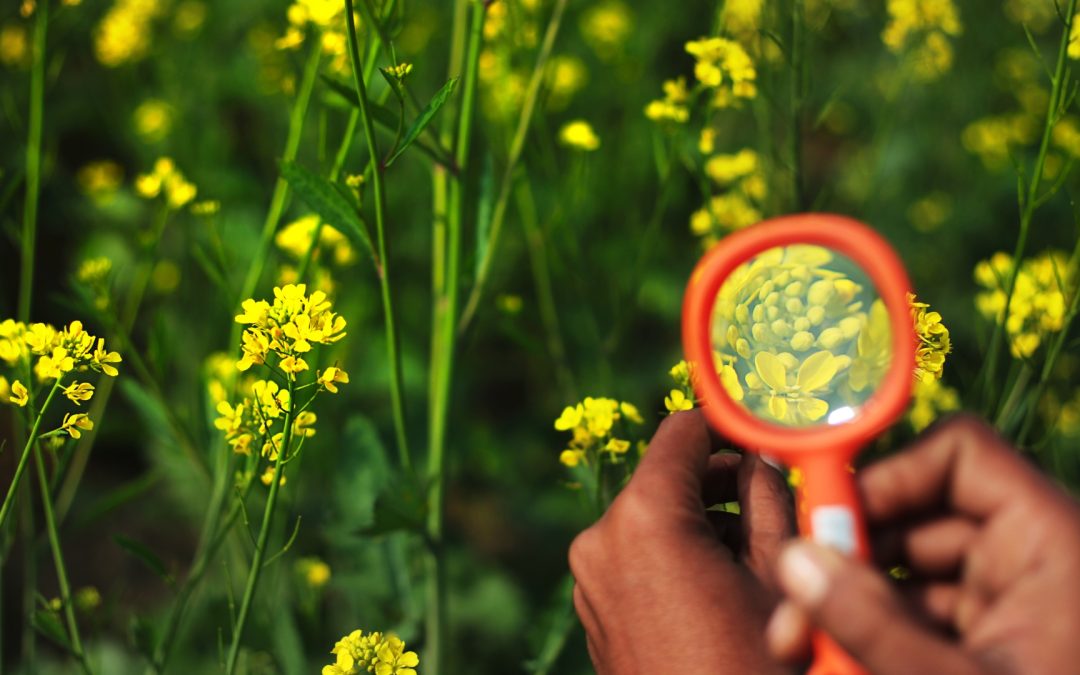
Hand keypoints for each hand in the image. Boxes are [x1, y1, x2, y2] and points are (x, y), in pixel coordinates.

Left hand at [569, 410, 794, 673]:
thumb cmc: (757, 665)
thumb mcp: (781, 577)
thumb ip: (770, 499)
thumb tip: (764, 457)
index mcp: (643, 519)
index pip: (682, 433)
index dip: (727, 427)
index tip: (764, 435)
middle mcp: (600, 540)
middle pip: (665, 479)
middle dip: (720, 484)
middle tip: (777, 500)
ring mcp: (589, 581)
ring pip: (652, 520)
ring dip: (702, 522)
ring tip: (758, 553)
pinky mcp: (594, 613)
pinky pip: (636, 560)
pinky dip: (675, 555)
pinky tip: (724, 585)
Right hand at [767, 415, 1079, 673]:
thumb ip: (873, 623)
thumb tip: (796, 561)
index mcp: (1051, 543)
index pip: (960, 455)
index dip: (891, 474)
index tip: (832, 522)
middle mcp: (1029, 560)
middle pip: (916, 514)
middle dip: (848, 555)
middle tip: (796, 604)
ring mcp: (1008, 604)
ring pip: (908, 571)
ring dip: (849, 601)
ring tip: (800, 648)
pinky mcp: (990, 644)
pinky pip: (916, 617)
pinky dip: (872, 635)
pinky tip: (831, 661)